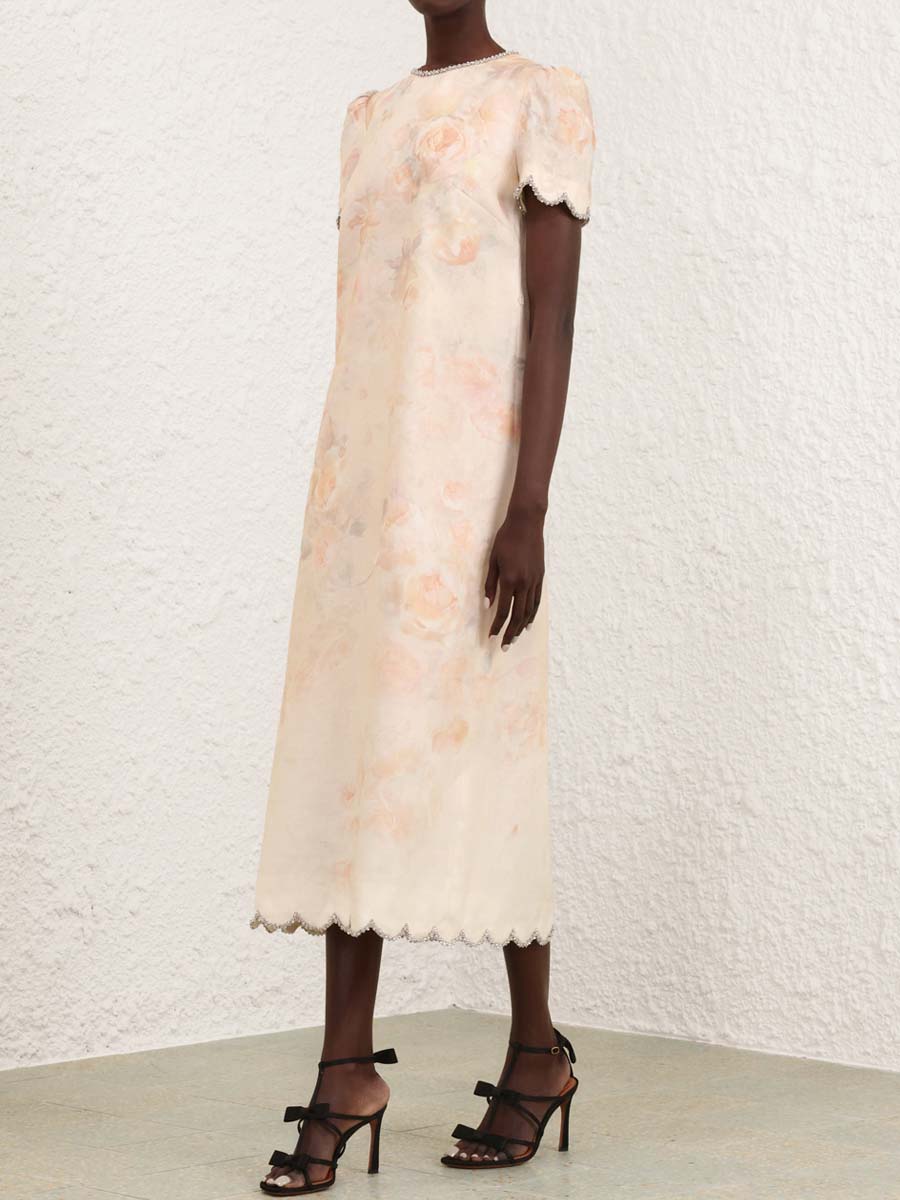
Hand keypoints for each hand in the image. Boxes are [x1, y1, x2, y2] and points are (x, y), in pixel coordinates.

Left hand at [484, 507, 544, 648]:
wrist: (527, 523)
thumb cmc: (505, 539)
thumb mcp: (492, 559)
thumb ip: (490, 583)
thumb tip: (487, 604)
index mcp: (510, 579)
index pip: (503, 610)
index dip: (497, 625)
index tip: (491, 635)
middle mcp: (524, 583)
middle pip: (518, 615)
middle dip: (510, 632)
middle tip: (504, 646)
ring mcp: (535, 581)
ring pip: (529, 611)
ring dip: (522, 627)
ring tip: (515, 639)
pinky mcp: (541, 577)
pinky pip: (537, 601)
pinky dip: (532, 614)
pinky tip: (528, 623)